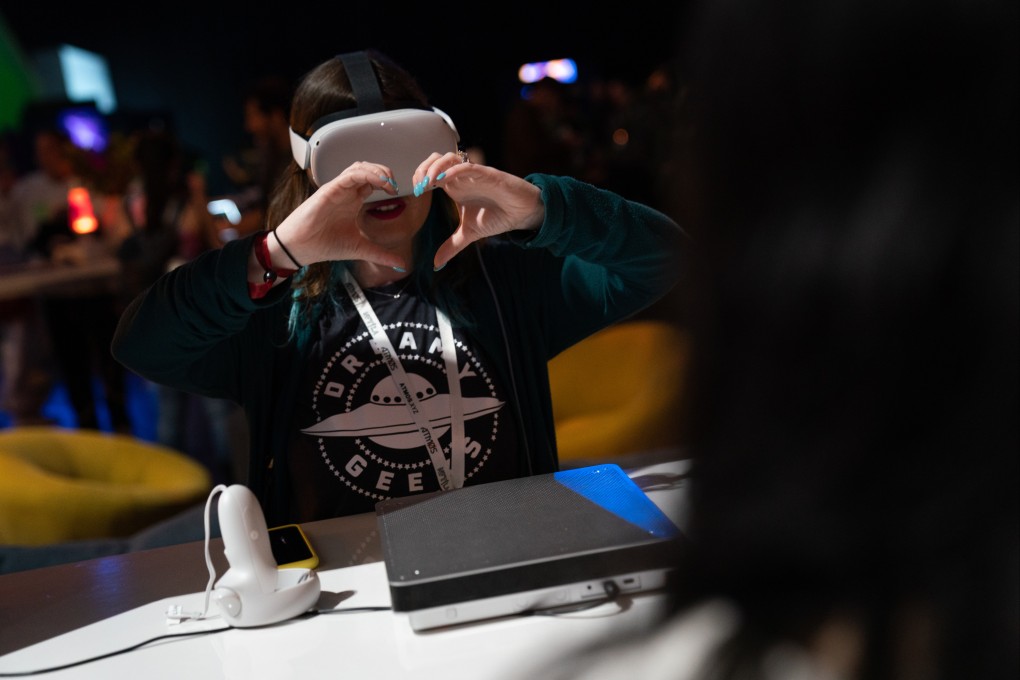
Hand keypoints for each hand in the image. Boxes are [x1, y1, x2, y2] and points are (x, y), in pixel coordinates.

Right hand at [272, 162, 402, 269]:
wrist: (300, 249)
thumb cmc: (324, 245)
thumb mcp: (360, 249)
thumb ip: (381, 255)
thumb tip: (401, 265)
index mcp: (353, 201)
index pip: (372, 181)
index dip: (387, 182)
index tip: (397, 192)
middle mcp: (346, 192)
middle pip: (367, 169)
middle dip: (384, 172)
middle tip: (394, 185)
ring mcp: (337, 189)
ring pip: (359, 167)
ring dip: (376, 170)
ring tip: (388, 182)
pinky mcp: (329, 190)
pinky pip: (349, 175)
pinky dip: (365, 174)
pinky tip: (378, 182)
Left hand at [414, 152, 544, 269]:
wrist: (521, 214)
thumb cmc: (496, 216)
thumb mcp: (469, 234)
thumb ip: (451, 246)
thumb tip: (436, 264)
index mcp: (454, 186)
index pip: (431, 171)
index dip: (420, 177)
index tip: (416, 193)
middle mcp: (462, 177)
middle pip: (436, 159)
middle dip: (423, 169)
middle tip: (419, 187)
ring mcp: (474, 174)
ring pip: (450, 158)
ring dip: (435, 167)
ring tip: (428, 183)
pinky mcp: (488, 174)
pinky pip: (468, 166)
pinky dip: (454, 170)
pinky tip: (444, 179)